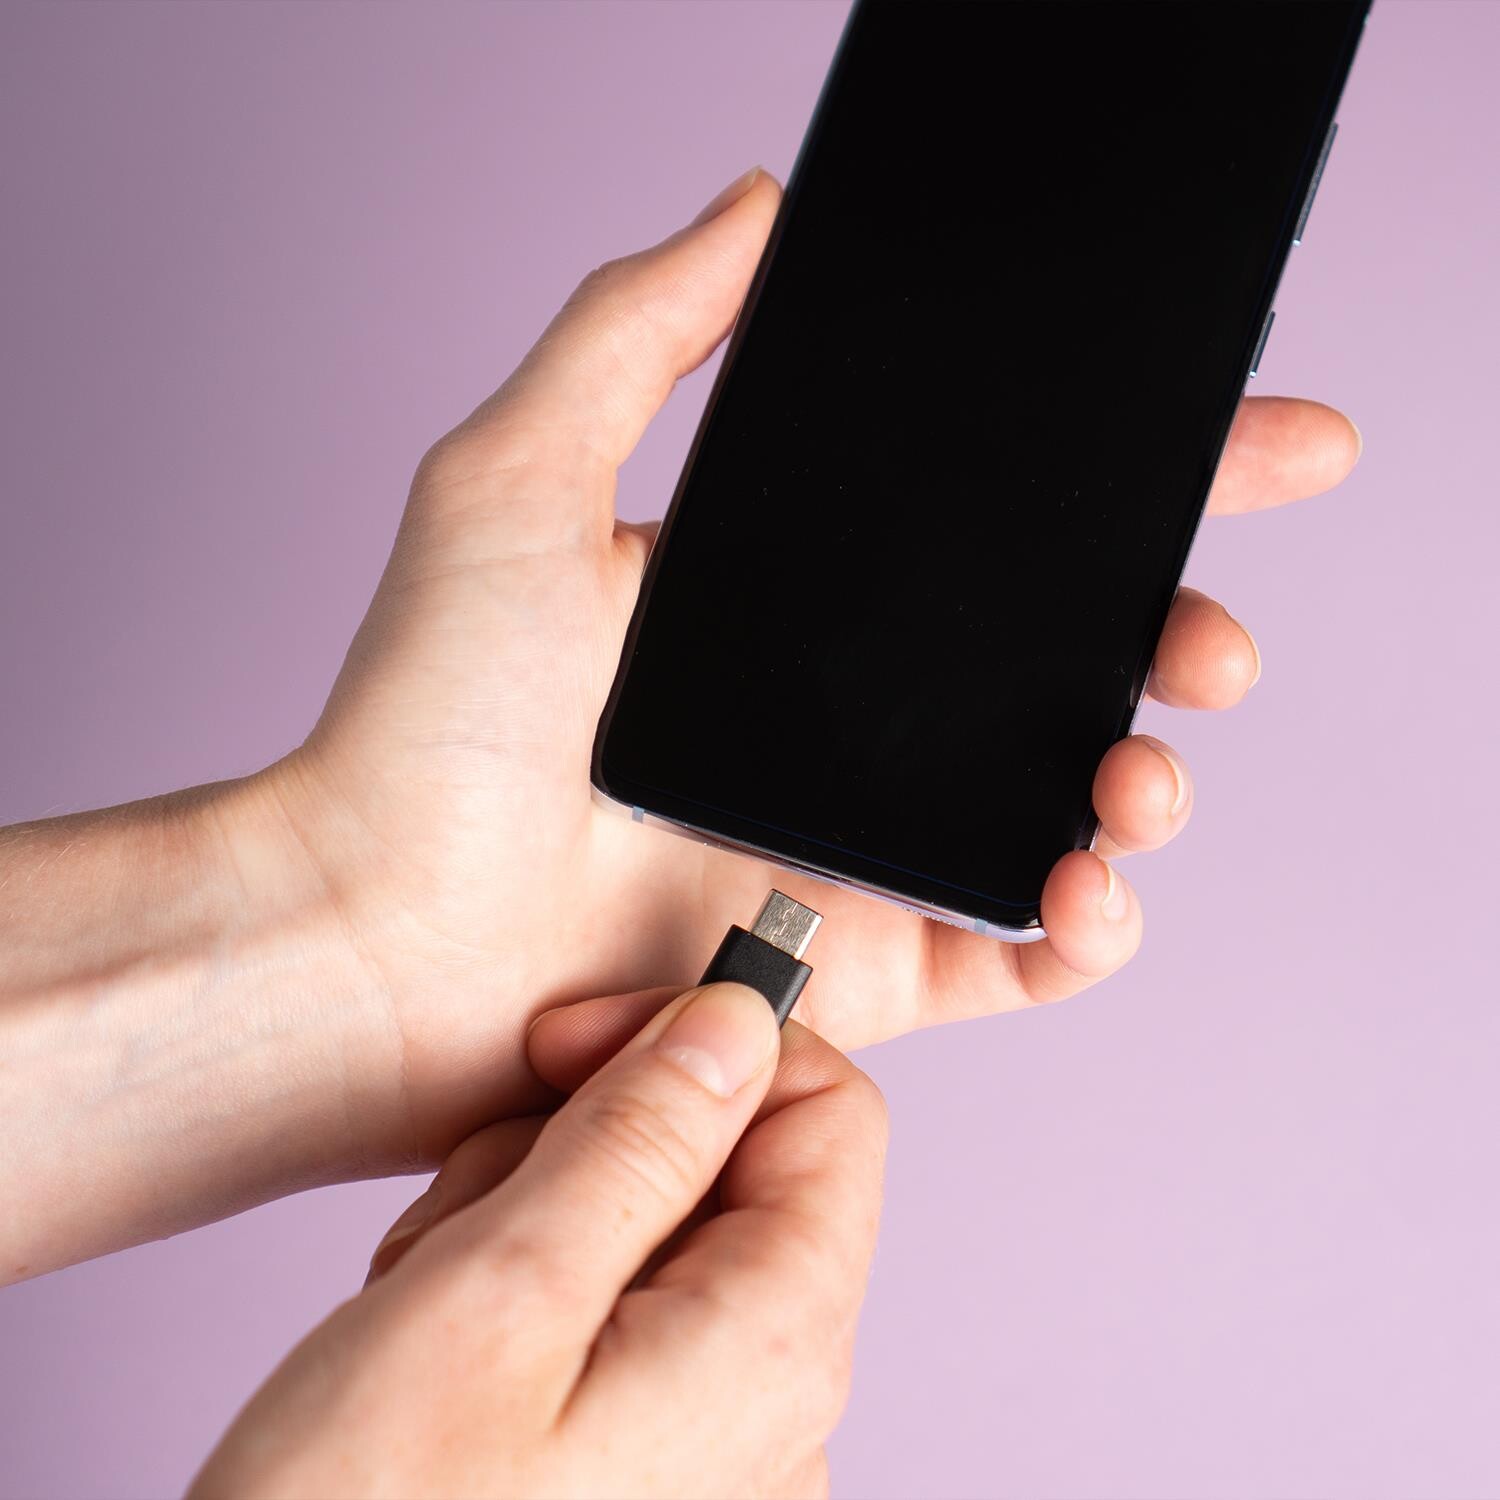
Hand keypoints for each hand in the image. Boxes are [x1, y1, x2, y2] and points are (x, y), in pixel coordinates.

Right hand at [191, 984, 886, 1499]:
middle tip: (473, 1209)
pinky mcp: (639, 1459)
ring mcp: (711, 1442)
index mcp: (774, 1346)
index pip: (829, 1113)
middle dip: (583, 1148)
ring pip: (647, 1228)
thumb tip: (738, 1024)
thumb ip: (642, 1138)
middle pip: (724, 1167)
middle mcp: (773, 1402)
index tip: (582, 1041)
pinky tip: (433, 1352)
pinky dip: (517, 1295)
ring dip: (527, 1221)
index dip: (710, 1045)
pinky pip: (609, 1311)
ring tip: (429, 1302)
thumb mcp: (501, 1291)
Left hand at [261, 168, 1361, 1160]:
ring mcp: (858, 848)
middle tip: (1212, 641)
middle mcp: (841, 727)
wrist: (379, 930)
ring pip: (1066, 812)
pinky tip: (1087, 882)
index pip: (994, 531)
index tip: (1249, 443)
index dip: (1133, 488)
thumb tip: (760, 211)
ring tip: (1141, 771)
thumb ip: (638, 331)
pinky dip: (1088, 928)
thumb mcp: (521, 478)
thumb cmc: (428, 718)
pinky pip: (1020, 956)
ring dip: (1146, 785)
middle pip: (1063, 672)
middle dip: (1178, 642)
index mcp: (794, 610)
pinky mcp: (859, 972)